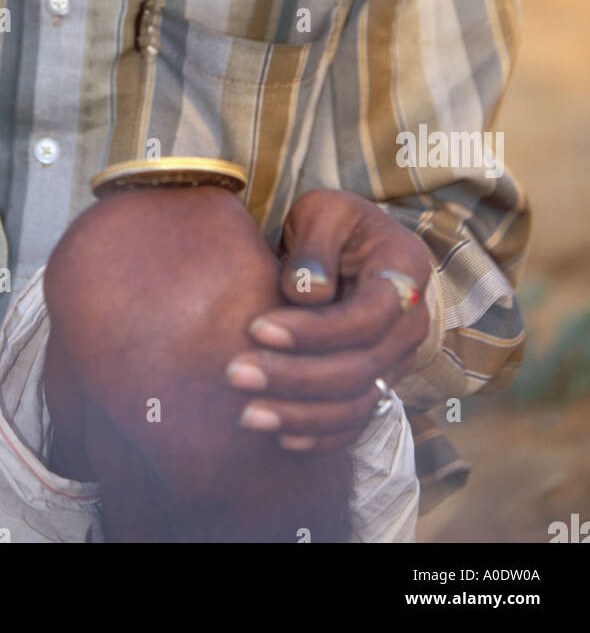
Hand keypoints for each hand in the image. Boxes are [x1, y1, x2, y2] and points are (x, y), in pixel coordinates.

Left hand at [226, 188, 430, 451]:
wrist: (356, 247)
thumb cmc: (335, 225)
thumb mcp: (324, 209)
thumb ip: (315, 244)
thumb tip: (306, 295)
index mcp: (405, 271)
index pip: (368, 316)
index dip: (314, 330)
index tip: (256, 328)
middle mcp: (411, 323)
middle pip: (361, 368)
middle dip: (295, 377)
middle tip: (235, 374)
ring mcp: (399, 359)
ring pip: (358, 402)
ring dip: (302, 415)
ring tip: (246, 414)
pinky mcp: (380, 383)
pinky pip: (357, 421)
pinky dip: (321, 434)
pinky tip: (279, 436)